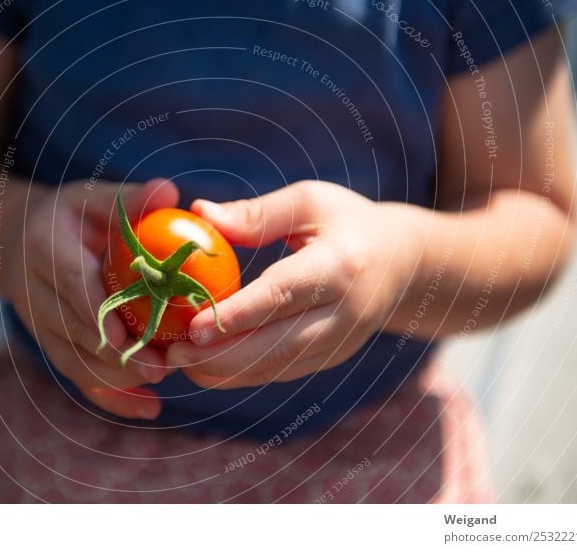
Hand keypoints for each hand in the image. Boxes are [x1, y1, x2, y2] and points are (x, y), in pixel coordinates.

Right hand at [3, 178, 178, 418]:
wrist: (20, 241)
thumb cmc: (71, 216)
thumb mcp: (94, 197)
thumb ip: (129, 198)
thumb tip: (170, 192)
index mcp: (43, 248)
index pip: (71, 283)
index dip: (98, 312)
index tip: (130, 335)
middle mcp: (32, 291)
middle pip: (73, 331)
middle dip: (117, 354)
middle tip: (163, 365)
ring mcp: (37, 324)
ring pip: (74, 361)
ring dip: (118, 377)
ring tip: (162, 380)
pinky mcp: (49, 344)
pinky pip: (77, 377)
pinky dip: (111, 397)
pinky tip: (147, 408)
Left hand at [165, 181, 418, 388]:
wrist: (405, 265)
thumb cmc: (349, 223)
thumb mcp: (310, 202)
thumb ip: (257, 213)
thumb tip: (201, 212)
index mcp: (339, 267)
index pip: (282, 296)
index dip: (237, 316)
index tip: (193, 327)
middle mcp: (344, 314)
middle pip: (277, 346)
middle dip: (221, 356)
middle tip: (172, 354)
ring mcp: (339, 343)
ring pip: (276, 368)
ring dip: (225, 372)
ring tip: (178, 362)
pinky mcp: (329, 359)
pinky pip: (280, 373)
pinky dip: (241, 374)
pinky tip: (206, 367)